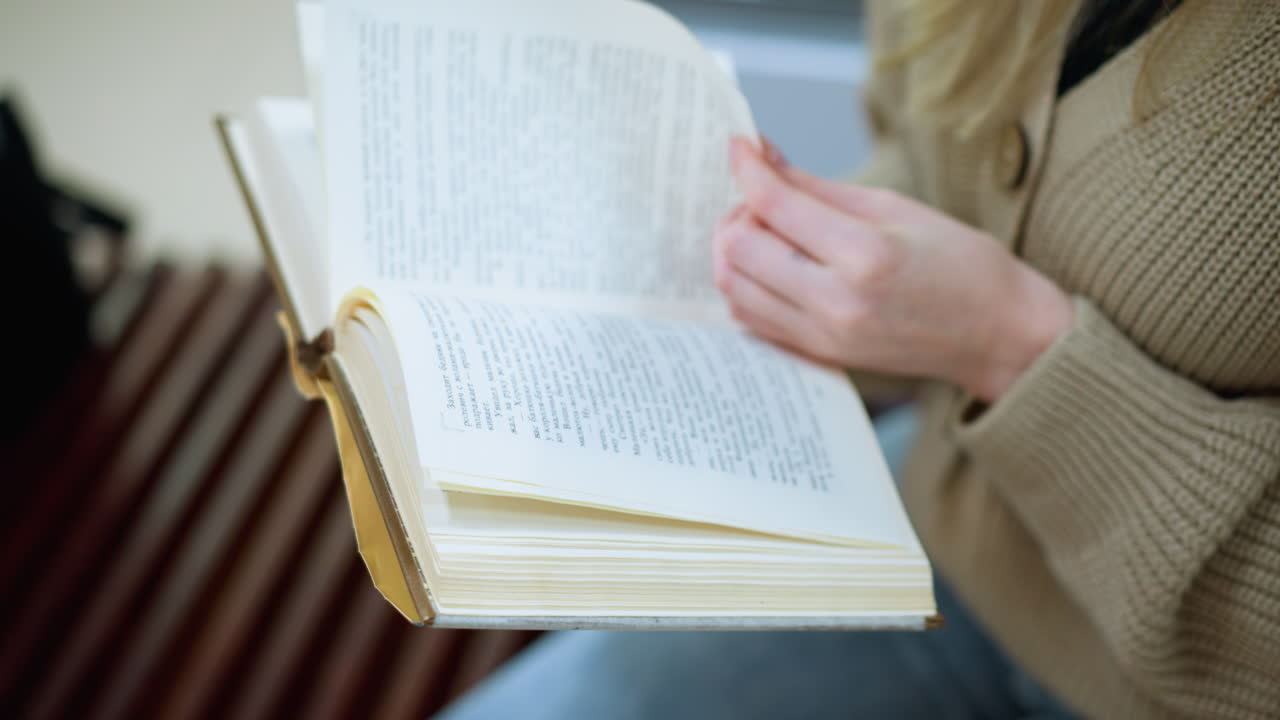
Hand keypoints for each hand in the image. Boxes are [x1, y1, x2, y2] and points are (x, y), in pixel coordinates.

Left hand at [713, 136, 1073, 402]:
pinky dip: (746, 285)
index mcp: (866, 256)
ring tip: (767, 231)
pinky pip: (750, 318)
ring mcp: (823, 336)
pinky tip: (772, 266)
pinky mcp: (817, 356)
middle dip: (738, 211)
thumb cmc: (958, 264)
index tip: (740, 145)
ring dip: (735, 250)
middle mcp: (837, 303)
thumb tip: (764, 155)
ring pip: (732, 286)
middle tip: (761, 196)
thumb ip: (817, 186)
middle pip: (737, 249)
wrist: (996, 334)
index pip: (774, 205)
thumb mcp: (893, 206)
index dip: (746, 167)